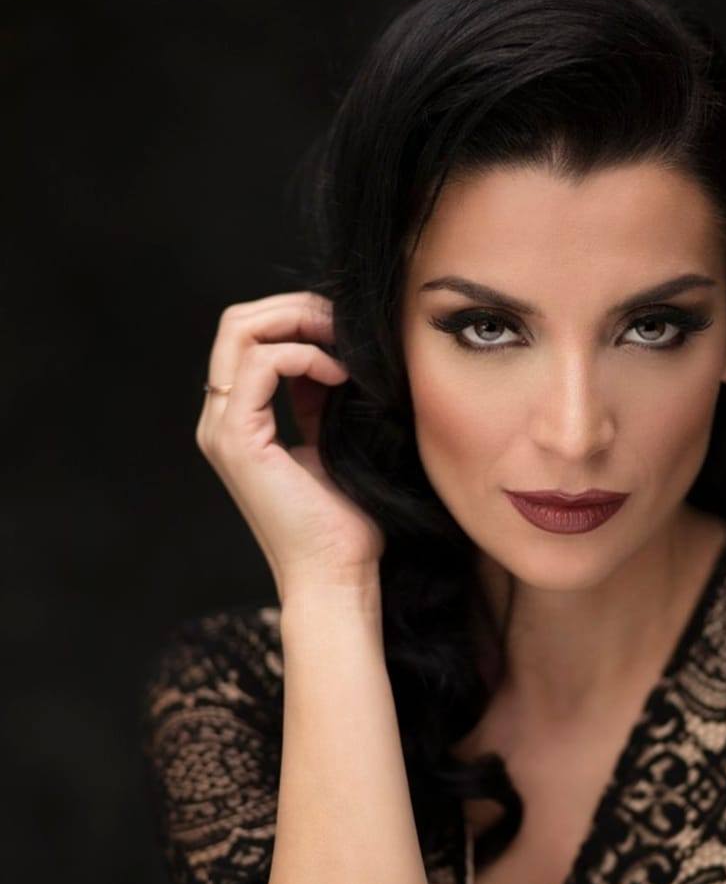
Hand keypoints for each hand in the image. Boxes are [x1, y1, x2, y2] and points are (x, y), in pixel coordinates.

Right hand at [196, 291, 384, 597]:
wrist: (336, 574)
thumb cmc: (344, 521)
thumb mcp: (331, 439)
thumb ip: (317, 397)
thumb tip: (330, 351)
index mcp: (240, 418)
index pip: (250, 336)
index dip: (299, 317)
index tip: (346, 330)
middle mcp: (222, 418)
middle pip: (239, 322)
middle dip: (296, 309)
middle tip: (343, 324)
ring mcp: (223, 428)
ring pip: (240, 331)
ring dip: (299, 323)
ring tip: (343, 345)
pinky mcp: (237, 440)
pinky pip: (257, 364)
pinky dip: (302, 355)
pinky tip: (337, 374)